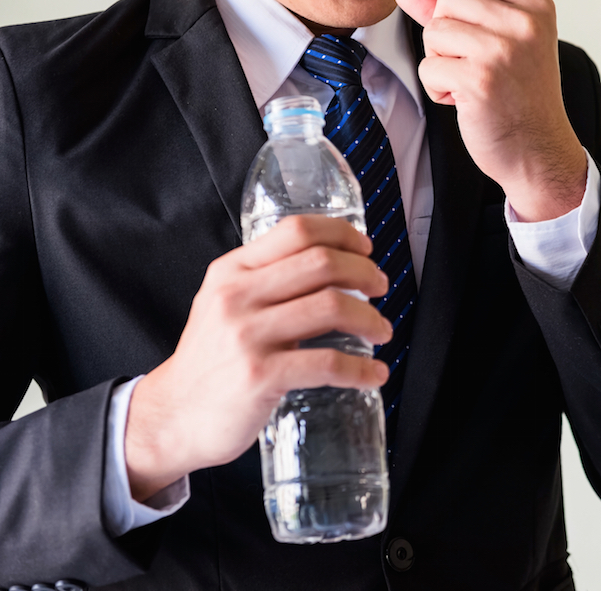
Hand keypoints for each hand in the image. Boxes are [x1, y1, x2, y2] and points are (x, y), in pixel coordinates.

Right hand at [125, 215, 390, 501]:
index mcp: (231, 271)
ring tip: (381, 331)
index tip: (365, 249)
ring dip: (371, 319)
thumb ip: (263, 281)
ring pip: (331, 306)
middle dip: (365, 273)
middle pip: (322, 263)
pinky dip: (361, 369)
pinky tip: (374, 373)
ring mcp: (247, 335)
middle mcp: (237, 296)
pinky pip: (328, 363)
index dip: (342, 234)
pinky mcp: (260, 375)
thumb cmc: (210, 361)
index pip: (296, 230)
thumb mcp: (222, 304)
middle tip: (380, 289)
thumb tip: (329, 266)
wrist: (173, 416)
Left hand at [393, 0, 587, 221]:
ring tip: (470, 85)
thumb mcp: (500, 47)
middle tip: (466, 64)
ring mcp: (502, 51)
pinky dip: (438, 89)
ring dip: (440, 63)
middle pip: (449, 0)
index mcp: (535, 8)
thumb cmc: (521, 102)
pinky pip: (429, 68)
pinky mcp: (479, 80)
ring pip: (435, 32)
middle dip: (443, 33)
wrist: (539, 153)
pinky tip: (465, 103)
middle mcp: (524, 24)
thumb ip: (457, 14)